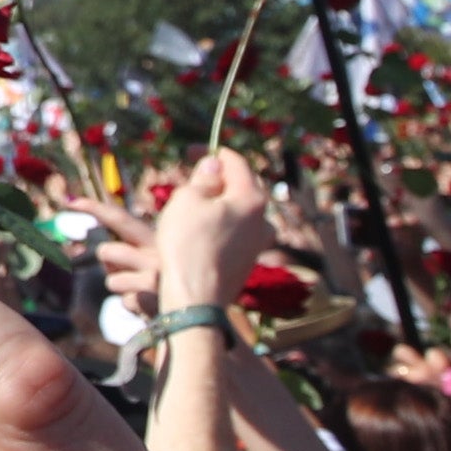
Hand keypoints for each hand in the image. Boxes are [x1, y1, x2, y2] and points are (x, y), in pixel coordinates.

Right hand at [148, 149, 271, 318]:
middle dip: (216, 178)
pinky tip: (199, 232)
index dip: (212, 152)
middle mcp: (264, 218)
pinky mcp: (249, 260)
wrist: (195, 299)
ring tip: (191, 208)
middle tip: (190, 178)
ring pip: (238, 210)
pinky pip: (236, 231)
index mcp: (252, 197)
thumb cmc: (187, 246)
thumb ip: (204, 177)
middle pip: (241, 185)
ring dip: (218, 203)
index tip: (189, 151)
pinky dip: (220, 224)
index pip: (236, 162)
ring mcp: (259, 242)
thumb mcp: (187, 200)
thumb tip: (215, 165)